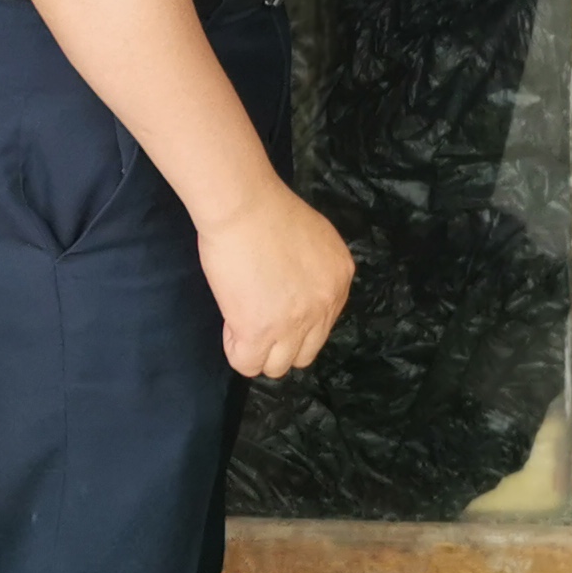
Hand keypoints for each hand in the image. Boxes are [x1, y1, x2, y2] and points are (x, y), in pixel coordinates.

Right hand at [194, 178, 353, 379]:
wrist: (244, 205)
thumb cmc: (268, 209)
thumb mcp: (315, 239)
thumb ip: (314, 271)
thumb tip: (296, 293)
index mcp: (341, 279)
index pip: (322, 326)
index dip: (293, 321)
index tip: (272, 304)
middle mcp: (325, 305)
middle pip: (304, 354)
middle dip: (280, 343)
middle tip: (257, 319)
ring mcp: (295, 323)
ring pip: (278, 366)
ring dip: (257, 350)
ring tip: (240, 320)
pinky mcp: (261, 331)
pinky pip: (247, 364)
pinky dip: (235, 349)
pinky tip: (230, 323)